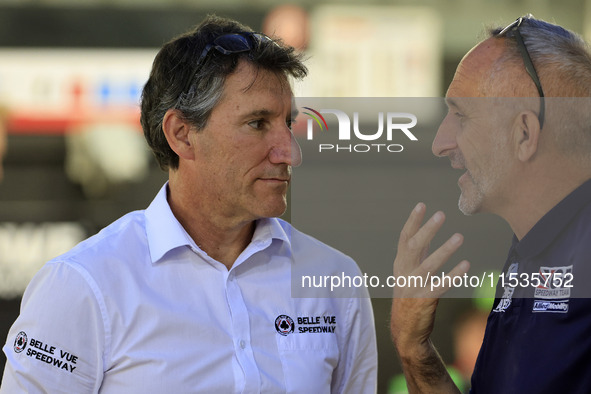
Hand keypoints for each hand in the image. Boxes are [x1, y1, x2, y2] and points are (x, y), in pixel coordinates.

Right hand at [391, 202, 469, 364]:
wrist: (405, 330)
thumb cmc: (410, 298)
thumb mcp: (409, 273)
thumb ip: (417, 254)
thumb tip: (425, 230)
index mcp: (400, 264)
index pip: (405, 238)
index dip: (413, 221)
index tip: (422, 205)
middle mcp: (404, 273)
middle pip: (414, 247)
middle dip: (427, 230)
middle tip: (441, 214)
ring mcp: (414, 287)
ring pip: (429, 265)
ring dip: (444, 250)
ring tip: (459, 236)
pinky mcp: (425, 300)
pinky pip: (441, 285)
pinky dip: (453, 274)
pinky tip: (466, 264)